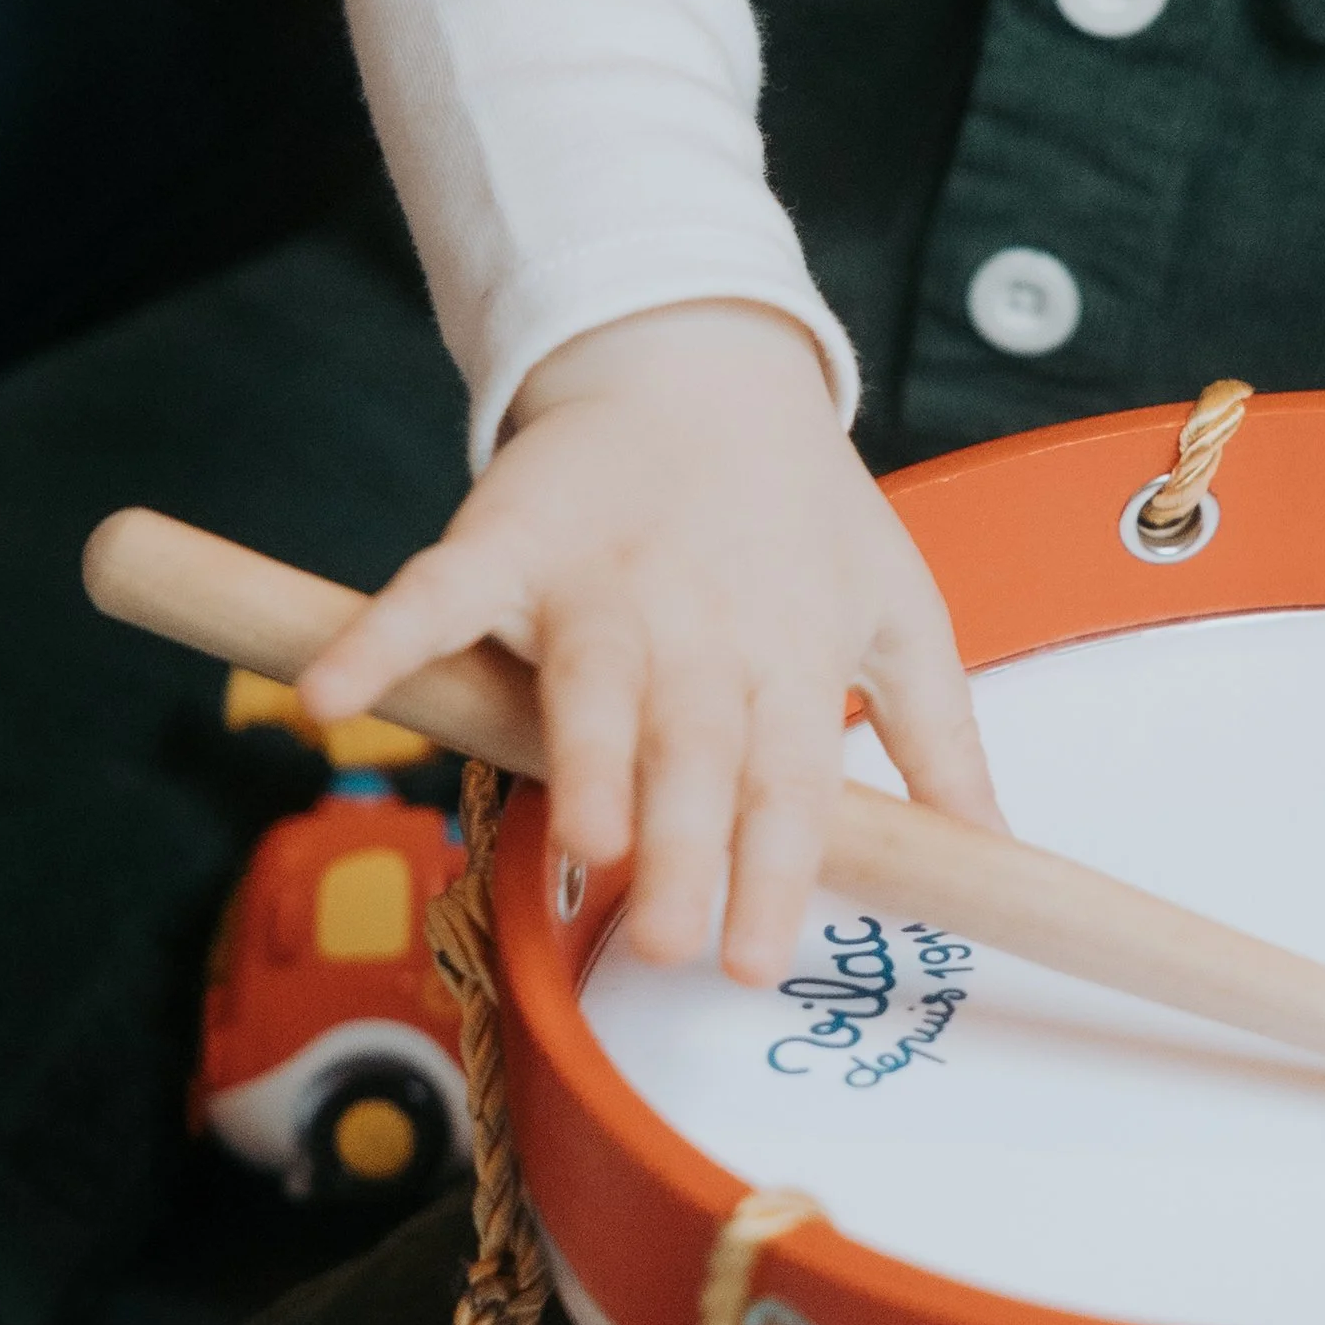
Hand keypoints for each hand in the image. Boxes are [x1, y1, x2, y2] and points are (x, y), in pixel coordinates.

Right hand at [297, 303, 999, 981]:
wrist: (703, 365)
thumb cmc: (802, 511)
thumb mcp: (897, 615)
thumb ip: (941, 744)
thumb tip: (997, 857)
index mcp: (789, 660)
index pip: (790, 782)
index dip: (775, 869)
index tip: (757, 959)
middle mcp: (698, 632)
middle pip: (693, 751)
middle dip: (687, 846)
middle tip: (676, 940)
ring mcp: (598, 585)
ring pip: (589, 685)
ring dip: (581, 761)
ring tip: (581, 841)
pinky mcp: (506, 540)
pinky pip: (436, 593)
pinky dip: (377, 640)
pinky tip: (328, 701)